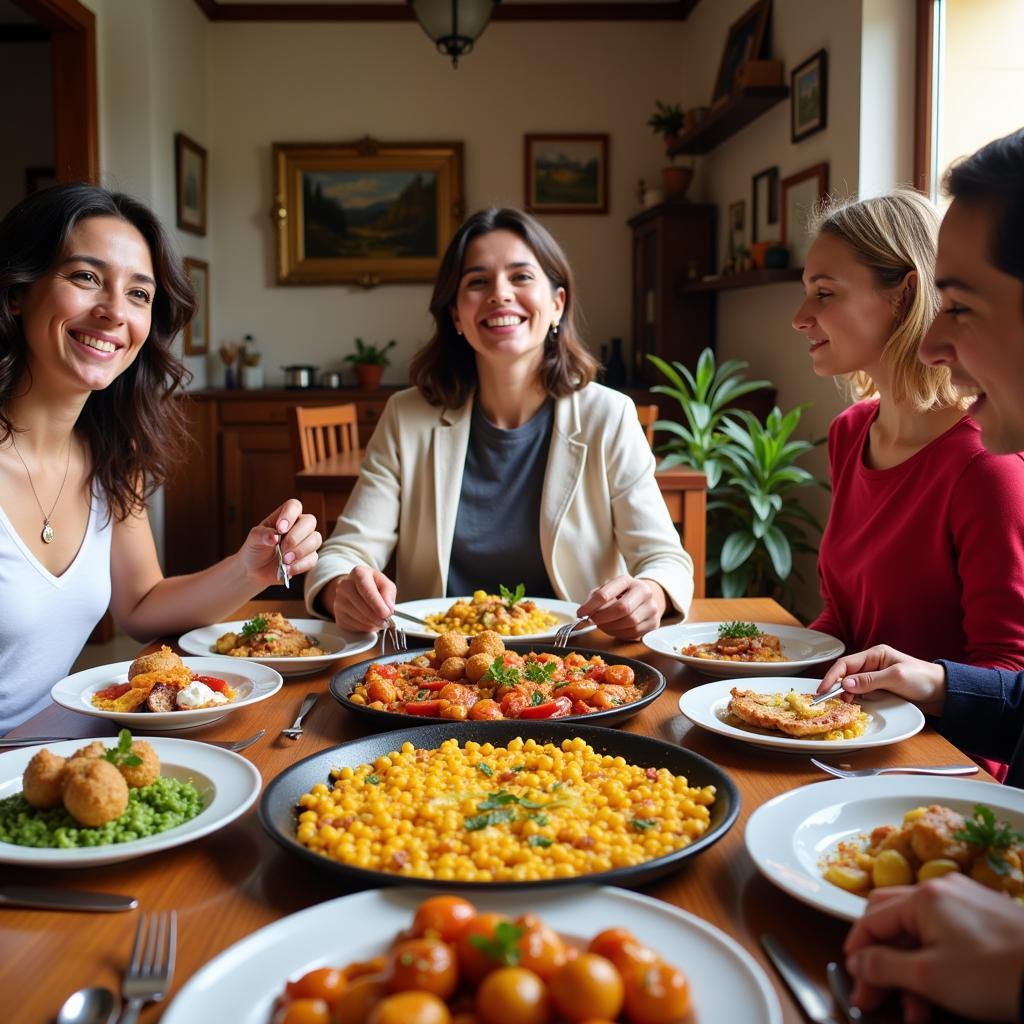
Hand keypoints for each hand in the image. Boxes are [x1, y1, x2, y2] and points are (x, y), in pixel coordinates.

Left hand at [240, 499, 319, 584]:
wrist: (255, 571)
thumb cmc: (255, 549)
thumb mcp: (253, 539)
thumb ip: (262, 535)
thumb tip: (275, 537)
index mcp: (284, 517)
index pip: (294, 506)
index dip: (290, 515)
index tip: (280, 529)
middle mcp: (298, 526)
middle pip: (310, 521)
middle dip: (295, 537)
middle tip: (282, 549)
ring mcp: (306, 542)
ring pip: (316, 539)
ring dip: (300, 551)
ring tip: (284, 561)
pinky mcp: (309, 558)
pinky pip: (313, 559)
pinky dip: (300, 565)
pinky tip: (287, 569)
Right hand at [330, 565, 395, 631]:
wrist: (354, 589)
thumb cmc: (372, 585)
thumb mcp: (385, 583)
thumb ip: (388, 593)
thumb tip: (389, 607)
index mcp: (358, 573)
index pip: (366, 589)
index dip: (377, 603)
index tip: (386, 613)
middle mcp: (344, 585)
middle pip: (362, 606)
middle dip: (377, 616)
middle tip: (387, 620)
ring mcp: (339, 601)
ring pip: (359, 618)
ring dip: (373, 623)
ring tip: (379, 619)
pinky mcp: (338, 616)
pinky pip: (355, 626)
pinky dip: (366, 627)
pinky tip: (369, 621)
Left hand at [576, 576, 666, 640]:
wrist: (646, 597)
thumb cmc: (622, 594)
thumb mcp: (608, 590)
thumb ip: (595, 599)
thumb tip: (583, 613)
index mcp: (627, 580)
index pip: (607, 593)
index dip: (591, 606)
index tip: (581, 613)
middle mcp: (643, 592)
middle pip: (622, 608)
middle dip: (603, 618)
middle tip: (592, 621)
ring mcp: (651, 608)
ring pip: (629, 622)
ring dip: (611, 627)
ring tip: (603, 625)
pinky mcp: (654, 623)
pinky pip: (635, 633)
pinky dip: (620, 633)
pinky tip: (614, 629)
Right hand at [817, 645, 946, 715]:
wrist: (943, 692)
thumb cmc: (923, 679)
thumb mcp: (895, 677)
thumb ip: (870, 680)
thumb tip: (845, 685)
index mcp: (874, 655)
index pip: (846, 664)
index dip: (832, 676)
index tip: (822, 690)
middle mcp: (872, 665)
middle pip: (846, 675)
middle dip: (836, 687)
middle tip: (831, 702)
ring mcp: (875, 678)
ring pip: (852, 686)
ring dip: (846, 695)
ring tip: (845, 706)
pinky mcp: (880, 690)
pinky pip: (862, 694)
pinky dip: (855, 700)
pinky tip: (854, 706)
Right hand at [844, 873, 1023, 1021]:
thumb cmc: (991, 974)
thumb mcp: (929, 976)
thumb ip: (884, 967)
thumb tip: (856, 963)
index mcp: (923, 896)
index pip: (872, 918)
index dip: (856, 950)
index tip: (852, 979)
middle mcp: (941, 889)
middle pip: (892, 921)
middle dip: (880, 961)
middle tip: (873, 994)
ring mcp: (966, 901)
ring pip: (920, 933)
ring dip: (909, 972)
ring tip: (913, 1013)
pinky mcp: (986, 917)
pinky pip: (945, 935)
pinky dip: (933, 963)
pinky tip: (936, 994)